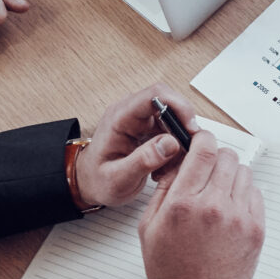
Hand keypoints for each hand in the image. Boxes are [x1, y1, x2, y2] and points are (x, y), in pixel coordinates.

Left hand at [74, 83, 197, 208]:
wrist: (88, 183)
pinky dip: (177, 144)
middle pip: (168, 102)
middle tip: (190, 147)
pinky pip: (171, 128)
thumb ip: (143, 161)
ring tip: (175, 160)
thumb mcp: (118, 178)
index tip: (190, 128)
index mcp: (119, 118)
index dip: (178, 106)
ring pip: (173, 115)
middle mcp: (130, 114)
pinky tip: (170, 162)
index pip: (154, 95)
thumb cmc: (97, 180)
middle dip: (184, 123)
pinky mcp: (147, 129)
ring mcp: (139, 120)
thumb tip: (170, 143)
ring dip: (181, 136)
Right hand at [138, 130, 263, 278]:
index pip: (203, 150)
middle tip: (208, 170)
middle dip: (215, 158)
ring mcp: (238, 218)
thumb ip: (163, 191)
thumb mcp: (149, 227)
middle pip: (226, 156)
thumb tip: (178, 165)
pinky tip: (230, 209)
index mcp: (184, 203)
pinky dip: (243, 195)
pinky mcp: (256, 229)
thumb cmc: (172, 269)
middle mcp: (213, 206)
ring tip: (218, 192)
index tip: (201, 141)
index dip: (203, 139)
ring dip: (230, 176)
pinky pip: (256, 194)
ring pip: (243, 172)